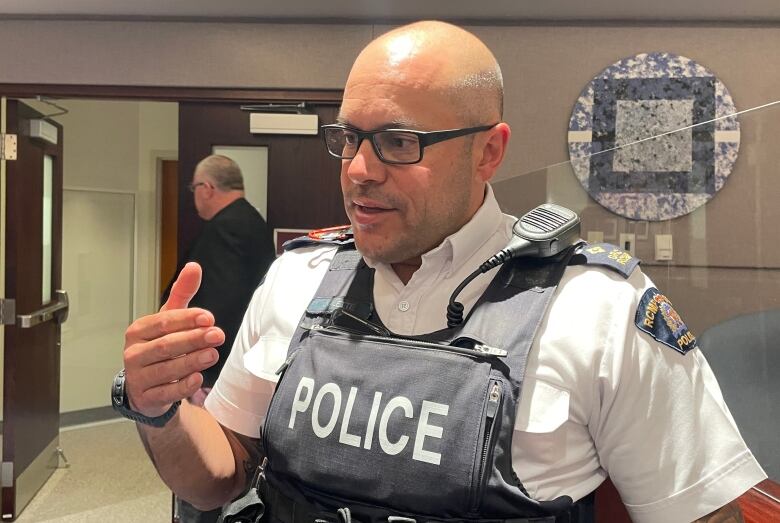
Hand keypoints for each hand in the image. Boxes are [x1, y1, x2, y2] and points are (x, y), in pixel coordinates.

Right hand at [123, 262, 224, 417]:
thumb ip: (182, 294)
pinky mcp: (146, 398)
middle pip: (165, 345)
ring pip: (166, 369)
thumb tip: (194, 267)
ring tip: (212, 354)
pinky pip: (165, 393)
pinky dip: (182, 386)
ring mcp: (138, 377)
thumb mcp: (169, 319)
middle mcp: (135, 353)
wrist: (146, 386)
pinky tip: (198, 378)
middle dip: (193, 339)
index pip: (163, 322)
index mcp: (139, 331)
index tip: (208, 318)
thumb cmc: (158, 348)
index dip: (186, 319)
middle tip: (217, 335)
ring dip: (191, 361)